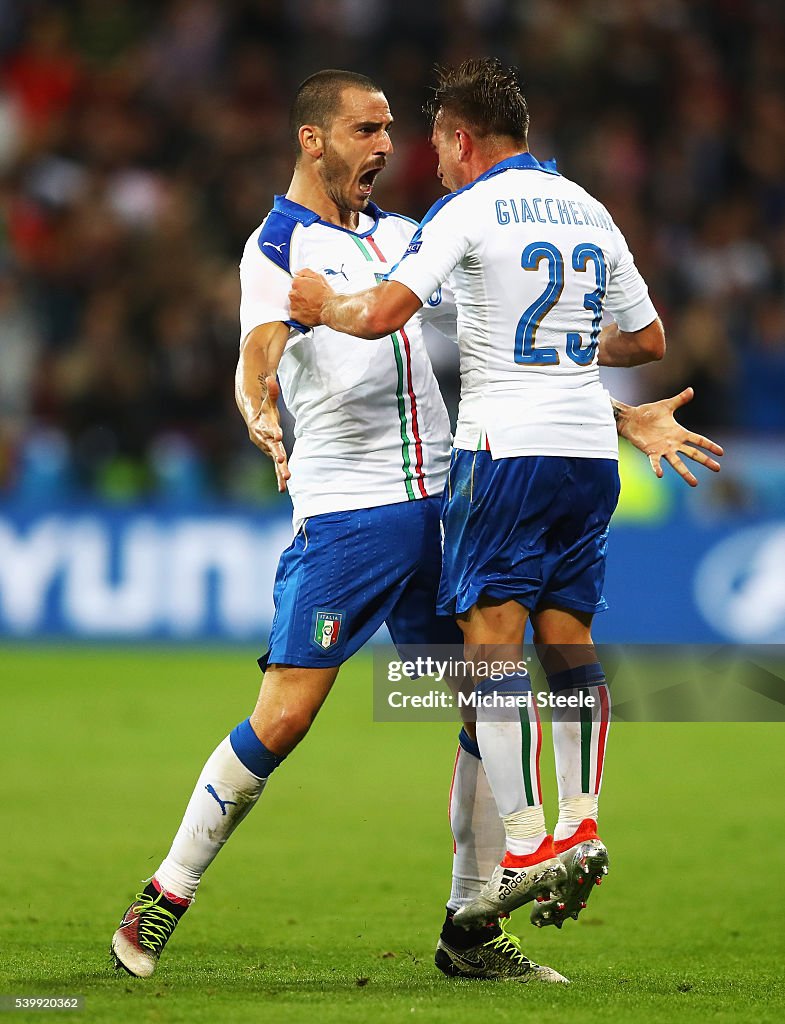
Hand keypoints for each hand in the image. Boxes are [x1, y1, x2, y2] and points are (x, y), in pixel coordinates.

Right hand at [246, 375, 289, 492]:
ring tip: (286, 482)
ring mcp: (266, 446)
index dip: (272, 433)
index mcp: (262, 425)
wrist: (250, 414)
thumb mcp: (266, 398)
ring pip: (274, 459)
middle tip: (283, 466)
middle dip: (277, 457)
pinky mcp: (271, 451)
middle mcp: (263, 438)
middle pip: (272, 448)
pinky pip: (276, 464)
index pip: (268, 429)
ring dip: (279, 471)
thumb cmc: (261, 405)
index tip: (279, 437)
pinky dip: (279, 475)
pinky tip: (283, 489)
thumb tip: (271, 378)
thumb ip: (270, 390)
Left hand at [289, 269, 331, 326]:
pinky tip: (307, 312)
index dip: (303, 286)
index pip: (295, 283)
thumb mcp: (318, 277)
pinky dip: (299, 313)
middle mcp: (293, 294)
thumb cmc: (326, 295)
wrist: (330, 309)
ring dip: (300, 304)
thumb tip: (297, 273)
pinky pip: (294, 313)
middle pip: (293, 293)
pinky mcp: (294, 315)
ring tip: (310, 306)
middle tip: (311, 298)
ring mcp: (293, 305)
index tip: (308, 290)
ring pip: (293, 303)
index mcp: (297, 283)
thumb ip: (305, 272)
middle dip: (300, 295)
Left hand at [616, 387, 723, 486]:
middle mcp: (674, 443)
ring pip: (677, 463)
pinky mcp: (651, 452)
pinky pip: (655, 462)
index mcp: (679, 433)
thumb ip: (679, 400)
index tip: (721, 452)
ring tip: (695, 483)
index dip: (709, 445)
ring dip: (686, 473)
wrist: (632, 418)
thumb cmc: (649, 412)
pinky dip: (657, 468)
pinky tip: (660, 474)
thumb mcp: (666, 405)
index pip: (698, 440)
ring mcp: (663, 449)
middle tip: (717, 469)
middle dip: (705, 461)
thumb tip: (691, 390)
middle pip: (693, 453)